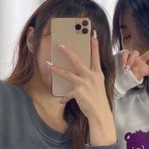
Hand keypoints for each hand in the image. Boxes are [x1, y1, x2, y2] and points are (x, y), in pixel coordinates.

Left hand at [47, 31, 116, 145]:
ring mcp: (84, 83)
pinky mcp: (78, 92)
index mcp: (98, 74)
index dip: (94, 45)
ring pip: (67, 74)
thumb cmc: (99, 101)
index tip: (92, 34)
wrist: (100, 114)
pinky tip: (61, 101)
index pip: (96, 56)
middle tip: (60, 44)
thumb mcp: (98, 86)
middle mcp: (91, 76)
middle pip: (77, 60)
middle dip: (68, 52)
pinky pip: (67, 94)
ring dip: (56, 69)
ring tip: (48, 64)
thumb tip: (81, 73)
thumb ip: (91, 78)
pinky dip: (64, 98)